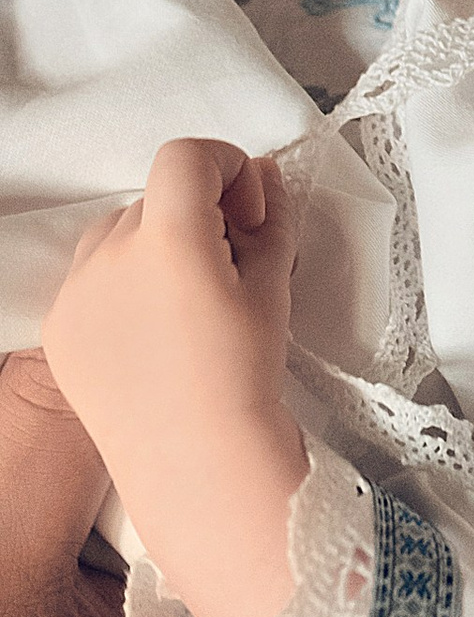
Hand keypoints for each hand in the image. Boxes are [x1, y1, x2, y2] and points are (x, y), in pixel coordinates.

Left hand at [45, 144, 306, 616]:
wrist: (194, 459)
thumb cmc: (245, 371)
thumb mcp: (272, 284)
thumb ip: (270, 218)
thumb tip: (264, 174)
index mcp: (169, 236)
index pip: (187, 156)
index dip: (226, 167)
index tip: (249, 211)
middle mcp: (108, 253)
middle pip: (156, 198)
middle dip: (196, 216)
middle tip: (231, 266)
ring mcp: (74, 291)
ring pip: (117, 234)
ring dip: (154, 246)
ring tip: (188, 304)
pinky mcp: (57, 327)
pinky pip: (90, 280)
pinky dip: (121, 287)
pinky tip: (153, 334)